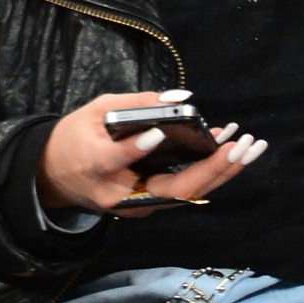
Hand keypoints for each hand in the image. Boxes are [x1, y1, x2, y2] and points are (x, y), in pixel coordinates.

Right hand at [37, 91, 264, 217]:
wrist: (54, 176)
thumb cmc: (75, 137)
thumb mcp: (94, 110)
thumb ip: (134, 105)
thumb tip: (179, 97)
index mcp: (98, 167)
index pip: (118, 160)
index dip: (137, 148)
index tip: (157, 132)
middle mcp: (121, 195)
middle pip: (171, 189)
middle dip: (210, 168)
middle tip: (239, 144)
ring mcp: (137, 205)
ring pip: (186, 195)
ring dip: (221, 173)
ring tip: (249, 147)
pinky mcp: (149, 203)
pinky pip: (184, 191)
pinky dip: (210, 173)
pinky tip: (231, 152)